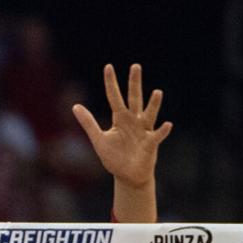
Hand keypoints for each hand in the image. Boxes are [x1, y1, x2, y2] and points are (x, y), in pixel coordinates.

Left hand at [72, 63, 172, 189]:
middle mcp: (133, 121)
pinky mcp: (150, 144)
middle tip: (135, 66)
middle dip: (134, 84)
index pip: (114, 97)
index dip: (111, 83)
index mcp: (120, 119)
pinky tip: (167, 124)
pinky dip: (162, 131)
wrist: (127, 176)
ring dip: (153, 104)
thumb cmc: (114, 157)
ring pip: (148, 114)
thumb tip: (75, 106)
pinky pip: (157, 136)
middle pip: (134, 99)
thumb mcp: (98, 139)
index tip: (109, 67)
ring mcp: (143, 131)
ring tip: (157, 92)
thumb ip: (88, 122)